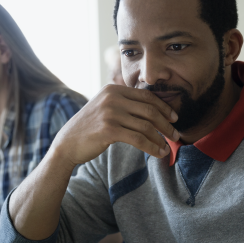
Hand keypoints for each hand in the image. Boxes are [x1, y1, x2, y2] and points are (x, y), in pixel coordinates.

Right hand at [51, 85, 178, 168]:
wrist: (67, 143)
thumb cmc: (90, 128)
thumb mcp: (105, 107)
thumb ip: (124, 104)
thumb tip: (152, 112)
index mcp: (114, 89)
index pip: (147, 96)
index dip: (164, 108)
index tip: (174, 118)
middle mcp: (113, 98)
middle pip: (150, 110)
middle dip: (166, 124)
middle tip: (176, 135)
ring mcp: (110, 113)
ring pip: (146, 126)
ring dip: (161, 138)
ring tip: (168, 147)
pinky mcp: (109, 130)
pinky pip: (139, 139)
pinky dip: (152, 147)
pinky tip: (159, 153)